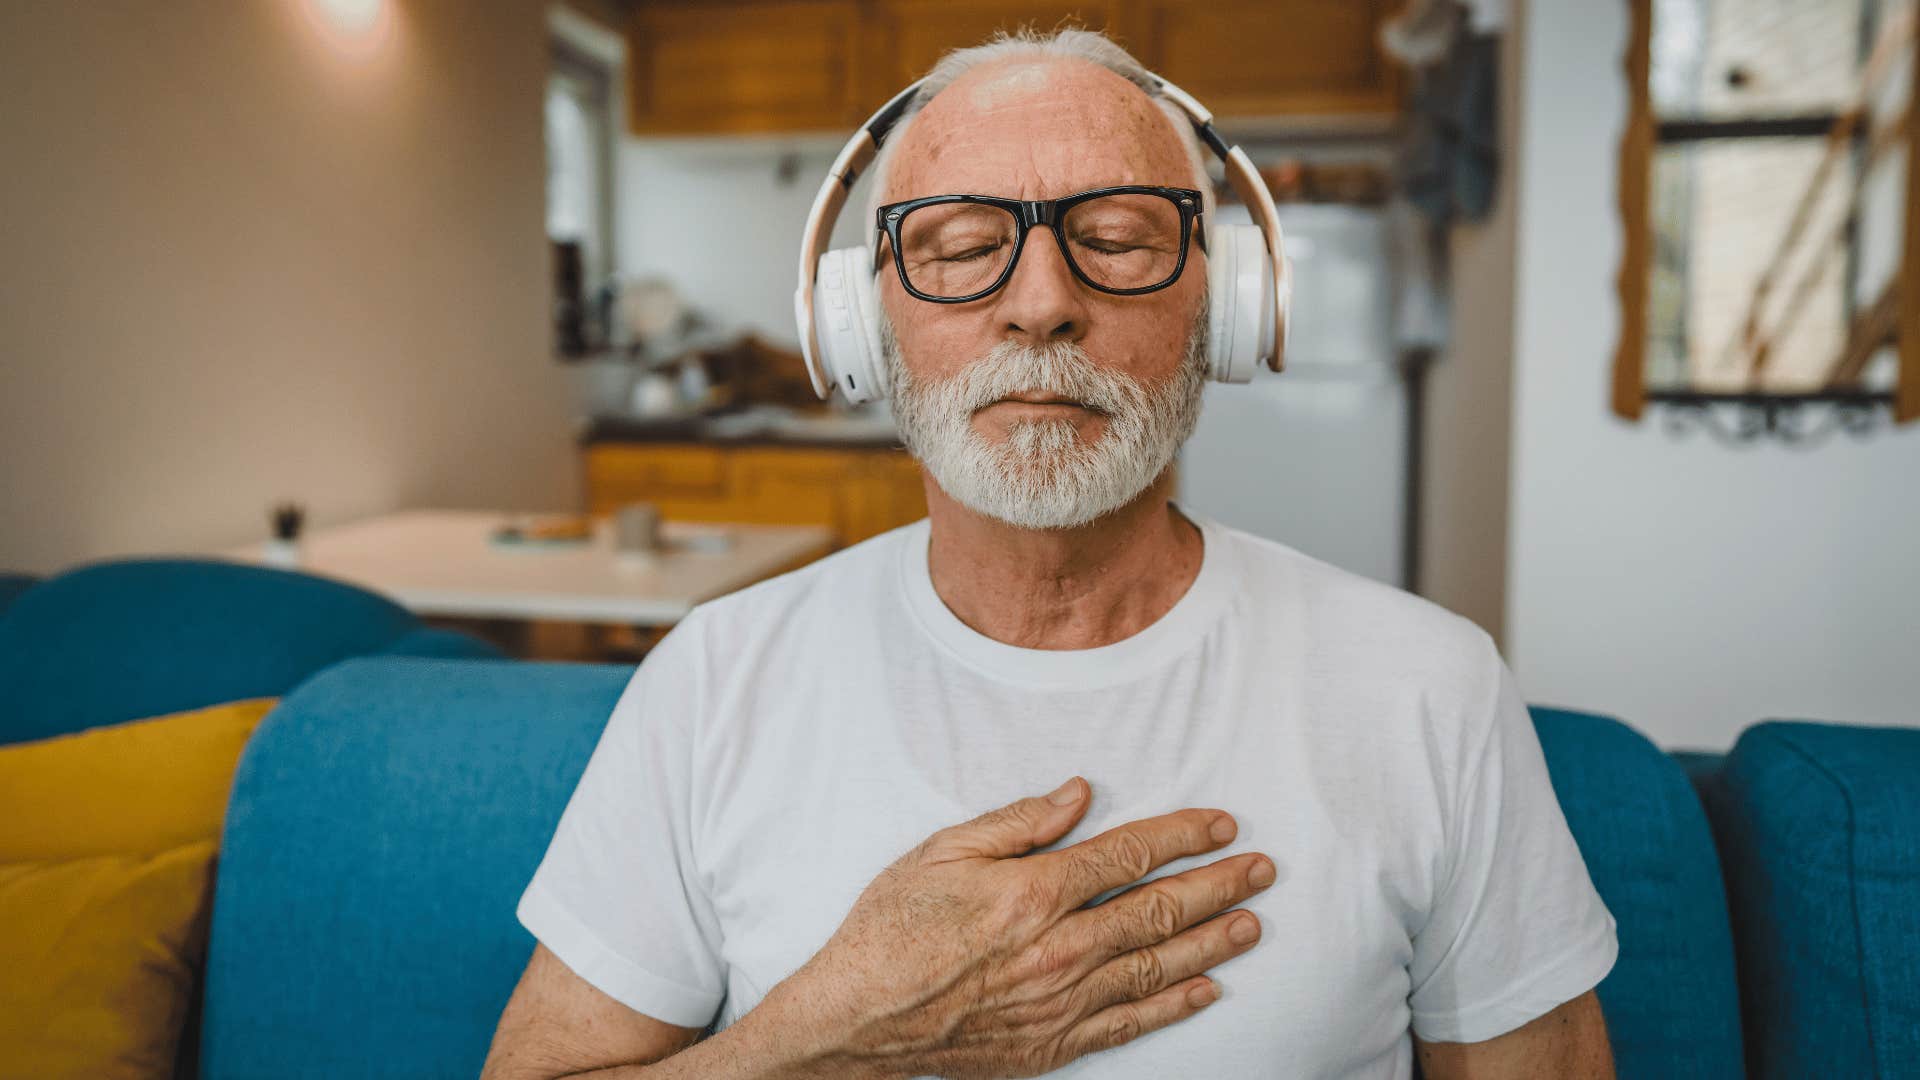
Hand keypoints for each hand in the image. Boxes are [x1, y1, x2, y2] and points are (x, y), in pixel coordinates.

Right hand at [767, 777, 1274, 1078]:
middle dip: (1218, 885)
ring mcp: (1060, 1002)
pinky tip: (1206, 990)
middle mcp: (1059, 949)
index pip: (1129, 855)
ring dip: (1211, 942)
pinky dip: (1173, 1006)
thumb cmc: (890, 929)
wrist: (856, 1021)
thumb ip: (1018, 823)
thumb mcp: (942, 853)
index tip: (1220, 823)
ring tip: (1252, 922)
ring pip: (1156, 966)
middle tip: (1262, 868)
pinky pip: (1129, 1023)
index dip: (1182, 836)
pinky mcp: (1052, 1043)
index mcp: (1034, 894)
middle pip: (1158, 910)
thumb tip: (1080, 794)